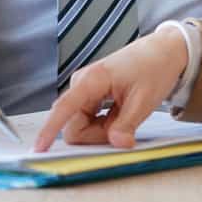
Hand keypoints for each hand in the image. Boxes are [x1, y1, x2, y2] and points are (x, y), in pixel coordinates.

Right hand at [33, 23, 188, 151]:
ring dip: (102, 130)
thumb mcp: (144, 100)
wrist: (162, 52)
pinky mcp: (90, 96)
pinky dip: (104, 125)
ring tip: (125, 114)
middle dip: (97, 136)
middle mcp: (82, 84)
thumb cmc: (153, 68)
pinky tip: (120, 113)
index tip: (39, 148)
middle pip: (75, 126)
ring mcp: (85, 90)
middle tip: (125, 127)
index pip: (64, 108)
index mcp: (92, 80)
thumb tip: (116, 143)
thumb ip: (127, 124)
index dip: (49, 130)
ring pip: (82, 126)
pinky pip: (89, 121)